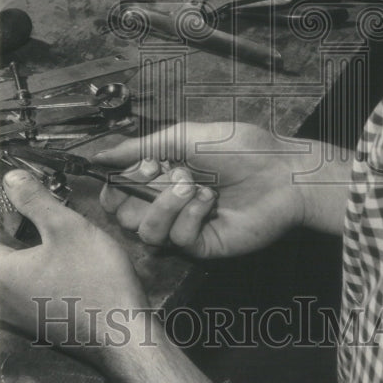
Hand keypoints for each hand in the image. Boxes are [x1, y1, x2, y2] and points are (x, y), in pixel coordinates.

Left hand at [0, 170, 148, 353]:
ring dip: (28, 244)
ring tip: (55, 224)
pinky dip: (37, 265)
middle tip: (39, 200)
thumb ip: (33, 200)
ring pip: (11, 267)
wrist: (125, 337)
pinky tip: (64, 254)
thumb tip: (9, 179)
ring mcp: (13, 315)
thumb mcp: (66, 228)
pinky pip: (25, 285)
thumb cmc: (94, 281)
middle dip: (12, 222)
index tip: (6, 186)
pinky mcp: (34, 322)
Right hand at [94, 121, 335, 257]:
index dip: (117, 185)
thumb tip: (100, 154)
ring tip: (194, 186)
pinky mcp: (202, 246)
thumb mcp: (183, 136)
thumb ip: (138, 147)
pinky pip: (177, 239)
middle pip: (124, 216)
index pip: (117, 193)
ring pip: (146, 232)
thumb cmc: (240, 148)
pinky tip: (210, 202)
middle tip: (167, 173)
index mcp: (161, 176)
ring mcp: (184, 226)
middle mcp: (168, 203)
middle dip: (141, 192)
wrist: (281, 172)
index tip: (137, 169)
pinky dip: (190, 216)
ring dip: (166, 204)